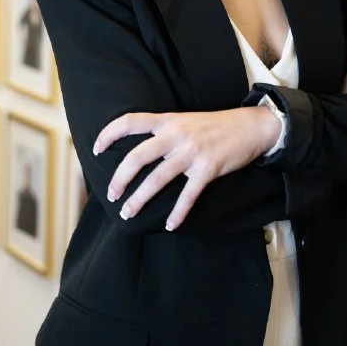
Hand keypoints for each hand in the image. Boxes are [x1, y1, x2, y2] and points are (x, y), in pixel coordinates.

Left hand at [95, 106, 281, 230]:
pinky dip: (177, 213)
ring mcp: (191, 153)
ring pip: (157, 180)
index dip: (108, 134)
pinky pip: (188, 196)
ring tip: (127, 214)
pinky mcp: (208, 169)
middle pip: (137, 157)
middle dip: (119, 179)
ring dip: (139, 200)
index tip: (96, 150)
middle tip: (111, 195)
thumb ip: (162, 131)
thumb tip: (138, 151)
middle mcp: (176, 135)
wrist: (250, 126)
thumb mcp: (184, 120)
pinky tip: (169, 225)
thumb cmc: (214, 125)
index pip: (129, 122)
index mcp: (167, 120)